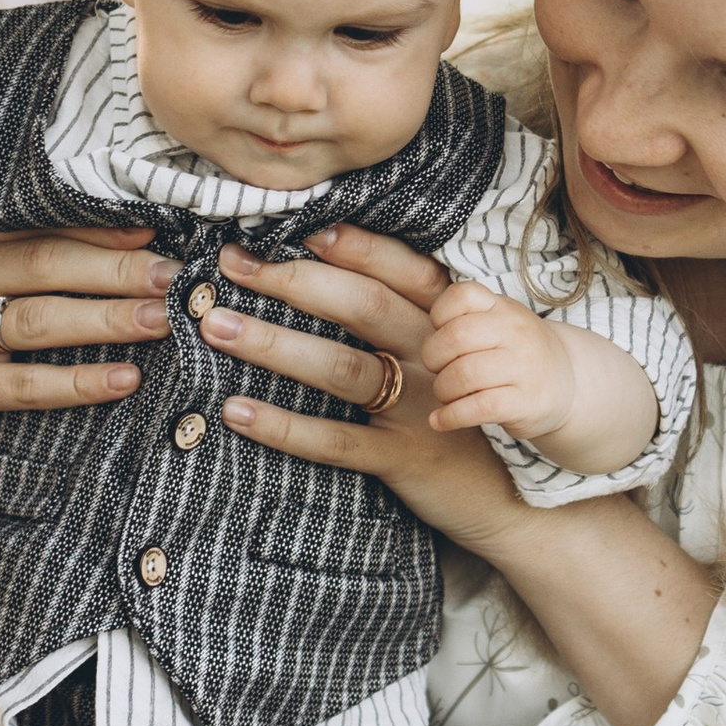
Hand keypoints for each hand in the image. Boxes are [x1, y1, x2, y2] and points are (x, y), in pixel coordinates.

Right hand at [0, 221, 175, 462]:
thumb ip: (30, 261)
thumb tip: (132, 243)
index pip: (44, 227)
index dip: (103, 230)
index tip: (158, 234)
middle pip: (50, 265)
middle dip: (120, 270)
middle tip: (177, 279)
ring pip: (42, 320)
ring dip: (109, 318)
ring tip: (164, 321)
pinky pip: (27, 385)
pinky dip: (79, 383)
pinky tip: (125, 380)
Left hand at [205, 231, 527, 546]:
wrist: (509, 497)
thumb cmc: (461, 410)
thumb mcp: (449, 355)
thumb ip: (404, 316)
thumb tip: (328, 271)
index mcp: (444, 324)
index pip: (399, 270)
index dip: (349, 247)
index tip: (294, 229)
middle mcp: (435, 357)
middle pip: (363, 307)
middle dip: (293, 281)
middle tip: (231, 266)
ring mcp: (420, 408)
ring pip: (342, 367)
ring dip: (274, 344)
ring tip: (217, 326)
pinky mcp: (404, 458)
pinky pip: (337, 440)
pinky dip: (283, 426)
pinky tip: (236, 410)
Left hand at [420, 284, 581, 443]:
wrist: (569, 384)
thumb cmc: (519, 353)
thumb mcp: (502, 323)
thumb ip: (468, 321)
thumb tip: (427, 344)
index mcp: (504, 308)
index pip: (462, 295)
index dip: (439, 315)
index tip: (440, 333)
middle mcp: (516, 332)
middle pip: (455, 337)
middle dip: (433, 358)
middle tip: (438, 370)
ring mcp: (524, 367)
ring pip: (463, 375)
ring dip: (442, 390)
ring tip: (446, 395)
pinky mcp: (526, 402)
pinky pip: (477, 408)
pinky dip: (451, 416)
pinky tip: (440, 420)